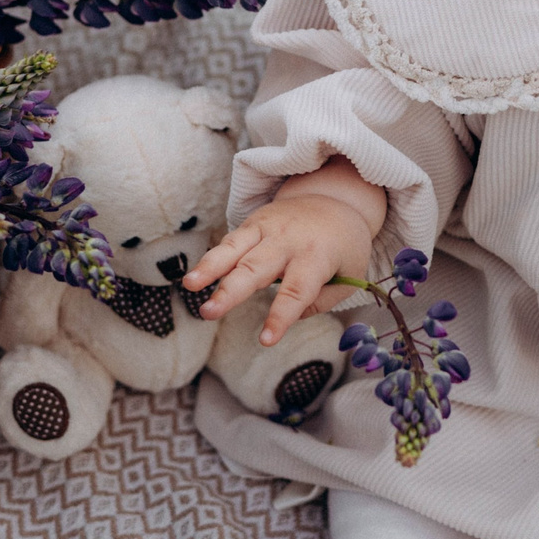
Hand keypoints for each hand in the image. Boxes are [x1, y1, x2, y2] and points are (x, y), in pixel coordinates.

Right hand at [183, 171, 380, 344]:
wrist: (335, 197)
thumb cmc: (343, 246)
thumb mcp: (349, 276)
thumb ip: (322, 301)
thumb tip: (291, 316)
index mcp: (317, 256)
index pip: (297, 291)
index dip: (281, 317)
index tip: (266, 340)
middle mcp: (289, 240)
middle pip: (256, 269)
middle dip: (230, 292)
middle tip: (208, 313)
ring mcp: (268, 228)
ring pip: (235, 249)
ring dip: (210, 268)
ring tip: (189, 286)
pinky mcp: (254, 222)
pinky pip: (231, 241)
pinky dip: (213, 258)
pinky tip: (195, 276)